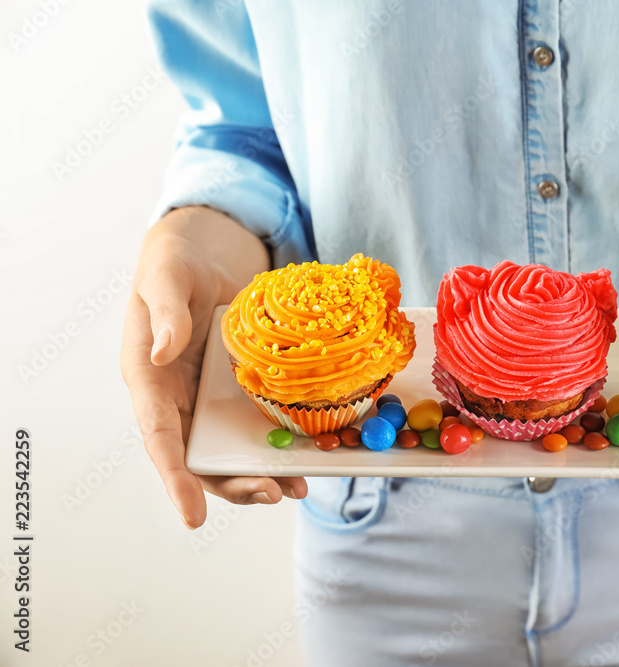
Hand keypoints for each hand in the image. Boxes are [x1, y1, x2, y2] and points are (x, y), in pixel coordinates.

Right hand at [120, 207, 307, 528]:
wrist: (207, 250)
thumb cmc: (175, 261)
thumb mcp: (167, 276)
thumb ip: (165, 312)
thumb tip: (161, 353)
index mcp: (149, 378)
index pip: (159, 436)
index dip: (174, 477)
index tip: (192, 515)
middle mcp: (180, 397)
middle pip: (200, 456)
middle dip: (233, 483)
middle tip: (273, 493)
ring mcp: (212, 396)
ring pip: (232, 449)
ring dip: (262, 471)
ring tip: (298, 484)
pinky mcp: (242, 387)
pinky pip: (259, 422)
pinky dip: (281, 440)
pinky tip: (312, 451)